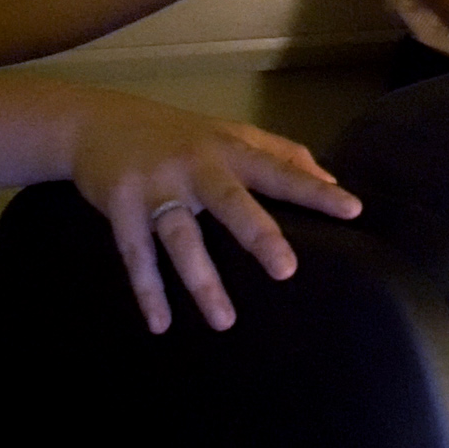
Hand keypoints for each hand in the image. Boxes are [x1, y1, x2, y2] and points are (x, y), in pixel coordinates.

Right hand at [65, 88, 362, 333]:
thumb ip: (281, 153)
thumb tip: (329, 178)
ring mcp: (156, 186)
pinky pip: (135, 256)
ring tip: (225, 322)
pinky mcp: (120, 207)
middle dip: (258, 234)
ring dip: (202, 281)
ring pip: (181, 238)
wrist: (96, 122)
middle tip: (286, 270)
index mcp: (229, 151)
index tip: (352, 210)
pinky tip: (161, 325)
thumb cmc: (178, 135)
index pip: (280, 171)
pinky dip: (147, 291)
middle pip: (231, 202)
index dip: (315, 190)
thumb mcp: (230, 133)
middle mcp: (196, 166)